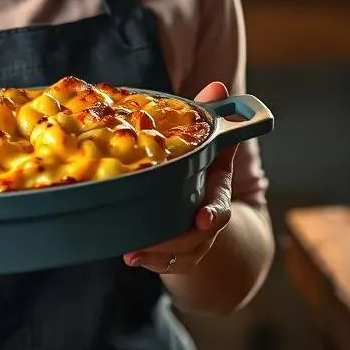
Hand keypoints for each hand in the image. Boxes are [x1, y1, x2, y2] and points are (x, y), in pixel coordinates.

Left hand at [123, 81, 236, 274]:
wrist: (209, 214)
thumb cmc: (205, 172)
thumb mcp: (211, 146)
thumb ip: (213, 119)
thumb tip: (218, 86)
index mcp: (217, 193)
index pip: (220, 206)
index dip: (213, 213)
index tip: (202, 217)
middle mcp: (206, 222)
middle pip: (197, 239)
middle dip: (176, 243)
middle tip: (151, 243)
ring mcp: (191, 241)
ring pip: (179, 256)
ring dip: (157, 256)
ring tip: (132, 254)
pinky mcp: (173, 253)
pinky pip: (164, 263)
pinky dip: (149, 261)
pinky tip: (128, 254)